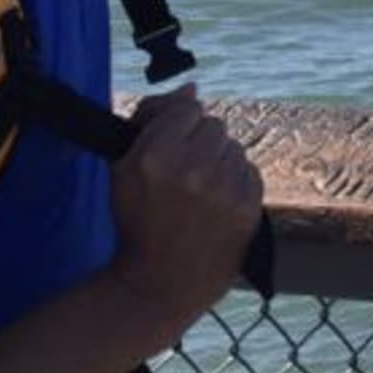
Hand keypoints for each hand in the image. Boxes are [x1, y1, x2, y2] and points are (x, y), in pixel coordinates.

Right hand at [107, 86, 263, 349]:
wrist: (160, 285)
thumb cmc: (137, 223)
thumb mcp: (123, 170)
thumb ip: (152, 119)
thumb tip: (193, 88)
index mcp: (154, 156)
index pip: (186, 106)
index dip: (177, 124)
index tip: (170, 145)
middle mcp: (192, 168)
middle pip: (213, 124)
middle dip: (199, 142)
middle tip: (185, 173)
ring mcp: (223, 189)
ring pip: (233, 146)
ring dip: (219, 161)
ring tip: (200, 193)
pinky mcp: (248, 207)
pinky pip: (249, 170)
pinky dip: (235, 182)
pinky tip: (217, 205)